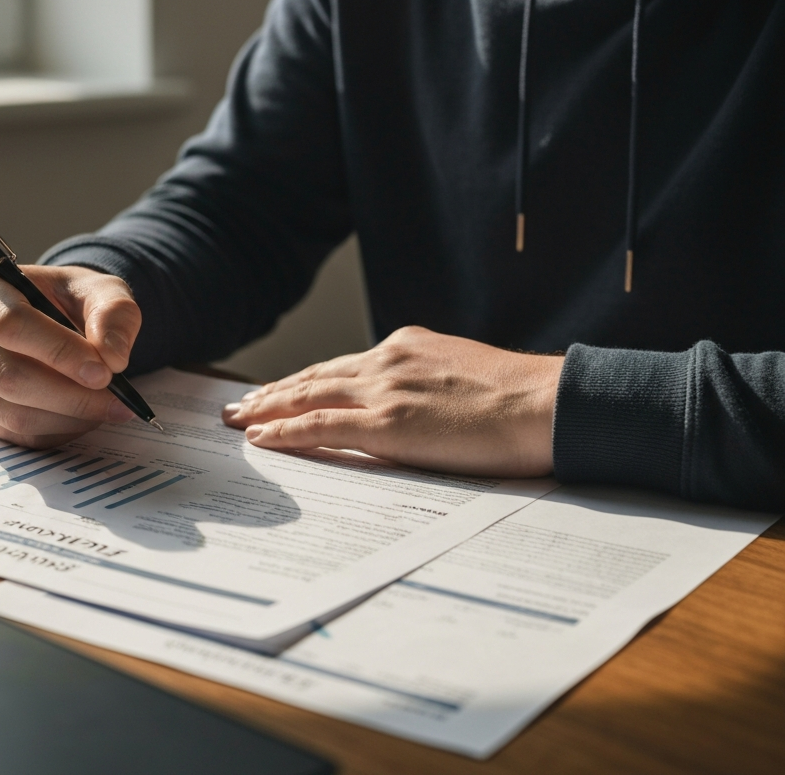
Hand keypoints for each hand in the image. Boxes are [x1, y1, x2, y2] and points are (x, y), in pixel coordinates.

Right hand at [0, 265, 140, 447]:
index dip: (59, 352)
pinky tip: (87, 416)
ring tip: (108, 407)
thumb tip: (112, 357)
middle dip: (69, 395)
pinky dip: (58, 430)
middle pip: (8, 376)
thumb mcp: (102, 290)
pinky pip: (16, 433)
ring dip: (68, 417)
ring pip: (12, 412)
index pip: (10, 325)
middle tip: (116, 400)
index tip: (104, 372)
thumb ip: (113, 314)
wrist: (58, 316)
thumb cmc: (73, 299)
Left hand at [222, 327, 561, 477]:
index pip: (340, 366)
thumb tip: (412, 404)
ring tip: (238, 419)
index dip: (304, 381)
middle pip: (314, 376)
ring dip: (266, 409)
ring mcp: (384, 389)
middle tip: (240, 404)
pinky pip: (320, 426)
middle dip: (273, 392)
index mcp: (407, 346)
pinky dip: (286, 431)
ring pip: (307, 396)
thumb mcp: (463, 374)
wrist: (547, 403)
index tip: (278, 391)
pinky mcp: (387, 423)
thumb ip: (427, 383)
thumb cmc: (519, 398)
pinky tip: (262, 438)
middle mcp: (388, 360)